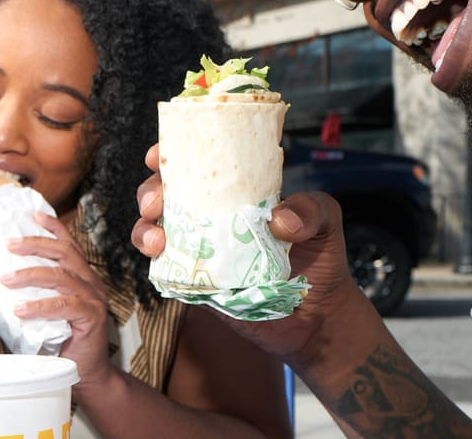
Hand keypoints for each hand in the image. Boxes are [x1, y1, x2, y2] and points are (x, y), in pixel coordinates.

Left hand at [0, 212, 111, 393]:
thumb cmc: (66, 343)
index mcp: (84, 278)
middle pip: (65, 253)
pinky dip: (40, 306)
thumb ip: (36, 296)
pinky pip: (64, 305)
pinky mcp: (91, 317)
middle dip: (36, 244)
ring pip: (61, 276)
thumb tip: (1, 283)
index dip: (53, 229)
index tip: (35, 215)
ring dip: (31, 274)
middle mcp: (91, 284)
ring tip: (7, 279)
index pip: (69, 246)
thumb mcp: (49, 314)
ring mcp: (93, 299)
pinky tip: (20, 310)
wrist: (87, 374)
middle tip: (10, 244)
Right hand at [132, 144, 354, 361]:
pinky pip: (166, 270)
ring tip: (156, 237)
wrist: (318, 318)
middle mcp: (213, 218)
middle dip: (150, 191)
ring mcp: (202, 250)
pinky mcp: (198, 284)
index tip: (158, 154)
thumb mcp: (326, 222)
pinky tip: (160, 258)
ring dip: (145, 228)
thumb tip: (278, 219)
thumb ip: (311, 210)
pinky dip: (156, 263)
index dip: (173, 155)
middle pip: (167, 194)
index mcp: (238, 193)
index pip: (200, 166)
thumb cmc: (321, 259)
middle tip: (156, 201)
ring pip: (157, 230)